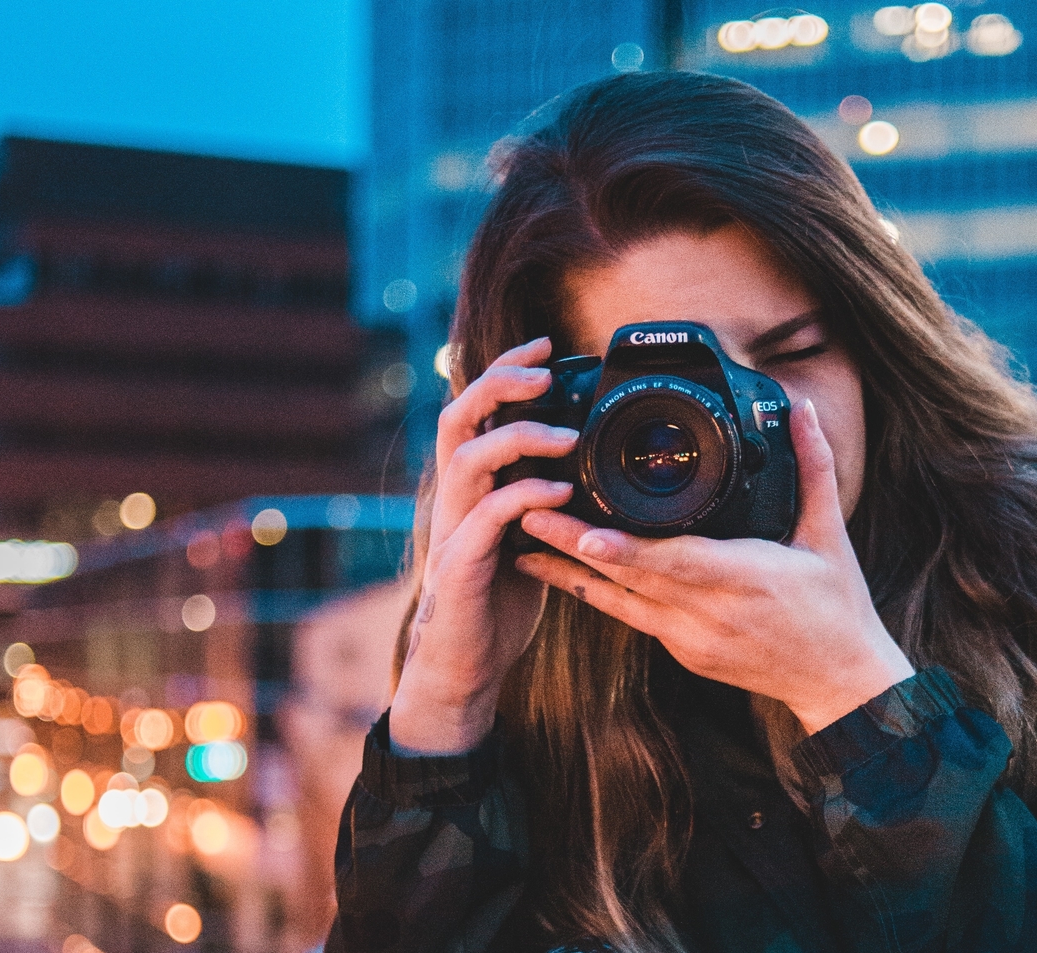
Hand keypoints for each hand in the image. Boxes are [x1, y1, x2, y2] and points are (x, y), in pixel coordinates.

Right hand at [390, 337, 577, 753]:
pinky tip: (562, 490)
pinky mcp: (462, 565)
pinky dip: (525, 495)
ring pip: (468, 458)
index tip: (546, 347)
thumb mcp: (526, 536)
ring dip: (518, 437)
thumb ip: (541, 497)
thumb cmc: (498, 601)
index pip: (475, 410)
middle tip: (544, 370)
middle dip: (499, 383)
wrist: (466, 665)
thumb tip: (584, 462)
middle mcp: (454, 498)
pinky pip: (488, 516)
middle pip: (457, 416)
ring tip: (566, 435)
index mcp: (469, 486)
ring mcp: (453, 529)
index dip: (505, 371)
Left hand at [515, 399, 913, 733]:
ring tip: (524, 543)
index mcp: (747, 578)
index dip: (627, 549)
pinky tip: (563, 572)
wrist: (839, 683)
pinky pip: (631, 618)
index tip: (583, 530)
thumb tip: (805, 409)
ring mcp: (691, 638)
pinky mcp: (683, 651)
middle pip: (631, 578)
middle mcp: (711, 612)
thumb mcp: (829, 535)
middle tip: (526, 513)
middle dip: (575, 546)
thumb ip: (812, 467)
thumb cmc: (836, 607)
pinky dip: (596, 594)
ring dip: (570, 573)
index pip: (677, 562)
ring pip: (619, 603)